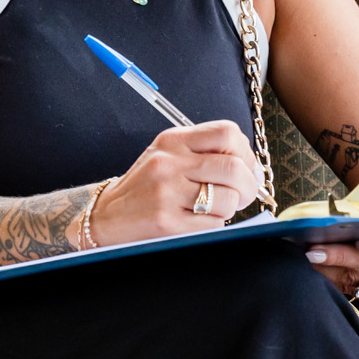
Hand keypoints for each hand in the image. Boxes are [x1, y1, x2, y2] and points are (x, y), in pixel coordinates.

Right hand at [89, 120, 260, 245]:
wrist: (106, 217)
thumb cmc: (145, 188)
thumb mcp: (168, 157)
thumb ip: (204, 154)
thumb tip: (252, 170)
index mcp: (173, 140)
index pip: (226, 132)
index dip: (246, 152)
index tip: (246, 168)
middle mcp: (169, 162)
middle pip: (233, 167)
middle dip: (248, 186)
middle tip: (242, 195)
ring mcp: (166, 192)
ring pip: (226, 198)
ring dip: (230, 208)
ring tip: (216, 210)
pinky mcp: (166, 222)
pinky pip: (213, 224)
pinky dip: (215, 226)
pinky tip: (199, 223)